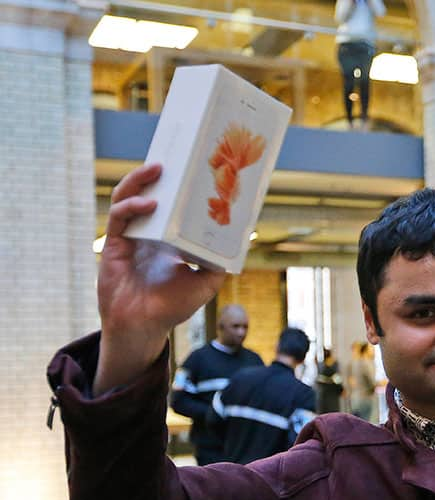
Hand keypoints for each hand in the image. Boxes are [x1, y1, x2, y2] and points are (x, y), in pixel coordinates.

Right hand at [94, 164, 224, 393]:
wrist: (145, 328)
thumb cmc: (172, 306)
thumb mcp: (205, 282)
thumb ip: (219, 263)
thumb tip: (241, 242)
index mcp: (164, 236)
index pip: (167, 203)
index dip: (174, 185)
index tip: (191, 168)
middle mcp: (145, 232)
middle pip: (145, 192)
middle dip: (155, 173)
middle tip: (173, 157)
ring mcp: (128, 236)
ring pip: (127, 197)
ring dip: (139, 180)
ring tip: (157, 168)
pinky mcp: (114, 245)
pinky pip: (119, 217)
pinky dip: (133, 206)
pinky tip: (149, 202)